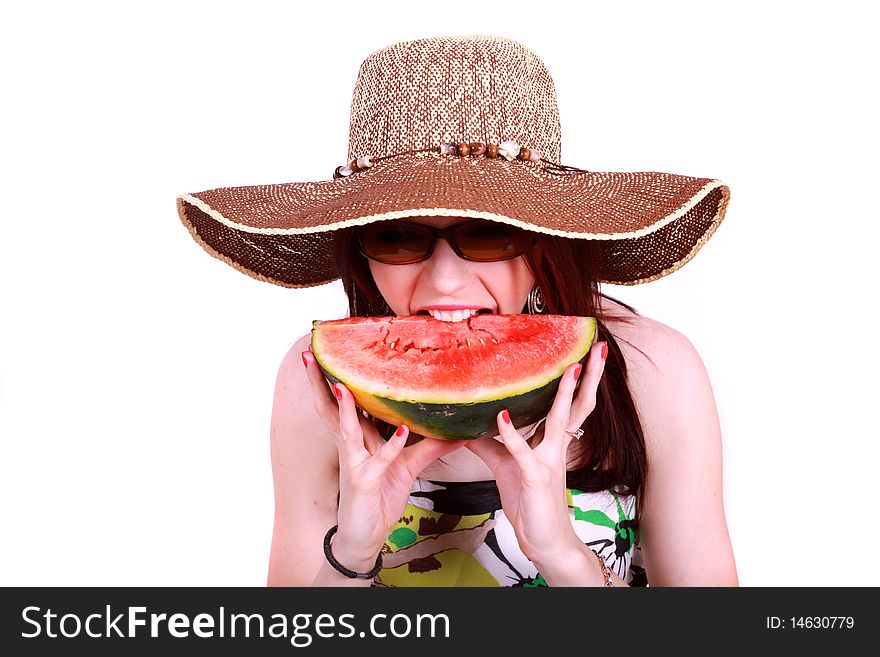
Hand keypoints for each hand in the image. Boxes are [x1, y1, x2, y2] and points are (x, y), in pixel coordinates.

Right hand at [302, 350, 464, 569]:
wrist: (365, 537)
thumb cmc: (378, 498)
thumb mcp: (408, 466)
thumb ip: (430, 446)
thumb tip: (457, 429)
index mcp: (358, 438)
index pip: (345, 401)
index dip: (336, 376)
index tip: (332, 348)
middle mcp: (352, 446)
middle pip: (331, 407)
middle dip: (319, 381)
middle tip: (309, 354)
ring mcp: (355, 463)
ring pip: (346, 430)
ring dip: (344, 408)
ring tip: (342, 385)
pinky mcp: (364, 483)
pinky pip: (378, 462)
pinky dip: (391, 447)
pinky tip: (403, 433)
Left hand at [465, 341, 607, 563]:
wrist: (544, 542)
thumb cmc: (530, 503)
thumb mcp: (506, 465)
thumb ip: (490, 442)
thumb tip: (465, 423)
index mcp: (554, 443)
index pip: (570, 404)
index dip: (578, 379)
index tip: (584, 352)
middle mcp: (557, 448)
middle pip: (579, 405)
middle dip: (590, 376)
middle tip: (599, 348)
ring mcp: (549, 462)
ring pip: (561, 422)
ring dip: (565, 395)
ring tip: (571, 368)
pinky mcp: (534, 478)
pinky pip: (523, 453)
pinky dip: (511, 435)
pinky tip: (502, 416)